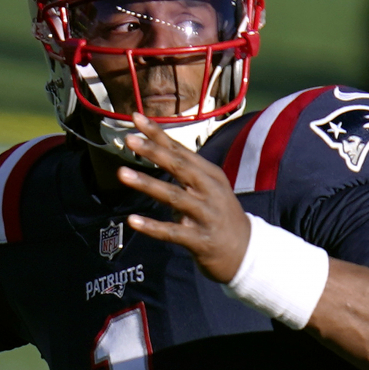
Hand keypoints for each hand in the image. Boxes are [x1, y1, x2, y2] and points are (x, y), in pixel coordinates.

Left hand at [117, 113, 250, 282]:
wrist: (246, 252)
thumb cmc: (219, 214)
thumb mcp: (208, 187)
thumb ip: (184, 169)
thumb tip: (155, 146)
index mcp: (210, 175)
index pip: (180, 150)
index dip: (158, 134)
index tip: (136, 117)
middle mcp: (209, 191)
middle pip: (179, 167)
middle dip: (154, 151)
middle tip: (130, 139)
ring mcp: (206, 215)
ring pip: (173, 196)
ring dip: (147, 184)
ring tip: (121, 173)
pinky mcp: (200, 239)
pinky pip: (172, 232)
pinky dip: (152, 226)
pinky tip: (132, 220)